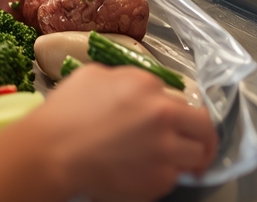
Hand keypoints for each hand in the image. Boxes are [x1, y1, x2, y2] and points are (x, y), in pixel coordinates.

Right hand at [31, 65, 217, 200]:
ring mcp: (163, 149)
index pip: (178, 95)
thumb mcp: (93, 76)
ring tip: (177, 163)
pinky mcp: (157, 179)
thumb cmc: (64, 113)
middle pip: (203, 125)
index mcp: (147, 85)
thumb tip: (135, 89)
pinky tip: (146, 174)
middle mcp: (163, 114)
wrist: (52, 153)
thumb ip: (123, 78)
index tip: (171, 120)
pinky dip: (164, 177)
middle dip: (205, 135)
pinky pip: (173, 178)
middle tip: (200, 144)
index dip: (174, 109)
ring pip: (197, 154)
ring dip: (188, 158)